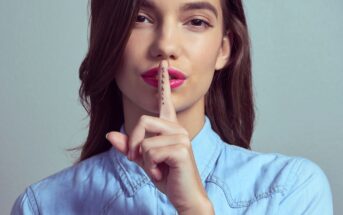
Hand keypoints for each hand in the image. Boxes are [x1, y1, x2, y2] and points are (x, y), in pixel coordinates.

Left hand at [106, 60, 212, 212]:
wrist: (185, 196)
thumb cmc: (167, 177)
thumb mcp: (144, 161)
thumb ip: (129, 147)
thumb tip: (110, 134)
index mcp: (169, 128)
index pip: (165, 101)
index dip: (163, 83)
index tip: (163, 65)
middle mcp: (177, 128)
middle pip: (142, 121)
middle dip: (134, 144)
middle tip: (139, 161)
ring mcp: (181, 136)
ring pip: (144, 140)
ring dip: (143, 160)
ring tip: (157, 169)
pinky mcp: (181, 148)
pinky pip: (149, 152)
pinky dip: (150, 167)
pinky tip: (163, 173)